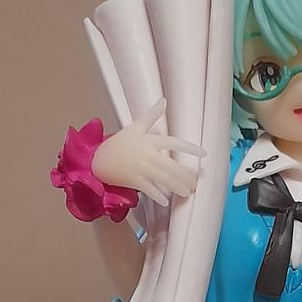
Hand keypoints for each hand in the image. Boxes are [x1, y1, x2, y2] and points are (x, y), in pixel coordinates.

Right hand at [91, 98, 205, 206]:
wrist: (97, 159)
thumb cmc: (119, 143)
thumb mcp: (135, 127)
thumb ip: (151, 115)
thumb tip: (164, 100)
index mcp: (149, 140)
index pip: (174, 143)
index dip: (190, 148)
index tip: (203, 154)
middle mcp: (147, 154)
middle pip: (171, 166)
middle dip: (185, 176)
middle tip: (195, 184)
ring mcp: (140, 167)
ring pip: (163, 179)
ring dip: (176, 187)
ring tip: (187, 193)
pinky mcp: (133, 180)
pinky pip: (148, 189)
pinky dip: (157, 196)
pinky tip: (166, 201)